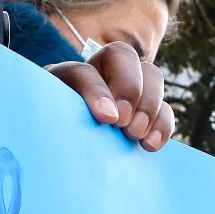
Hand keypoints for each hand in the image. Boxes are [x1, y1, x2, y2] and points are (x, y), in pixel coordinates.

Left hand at [46, 42, 174, 151]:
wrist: (64, 158)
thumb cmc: (53, 140)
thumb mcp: (49, 124)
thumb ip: (59, 117)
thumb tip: (102, 118)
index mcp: (68, 75)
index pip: (84, 71)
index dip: (98, 92)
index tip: (107, 119)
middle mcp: (99, 75)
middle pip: (125, 55)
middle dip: (130, 89)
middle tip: (124, 124)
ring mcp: (127, 91)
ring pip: (152, 75)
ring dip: (149, 104)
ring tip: (136, 135)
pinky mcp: (146, 113)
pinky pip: (165, 109)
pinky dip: (162, 125)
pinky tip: (150, 145)